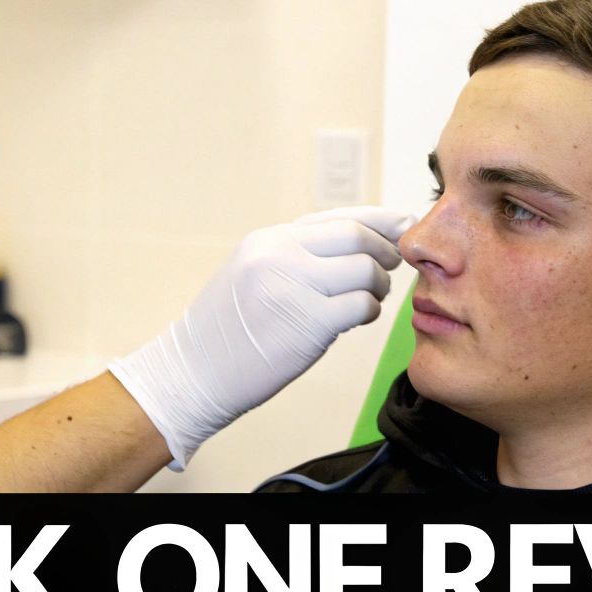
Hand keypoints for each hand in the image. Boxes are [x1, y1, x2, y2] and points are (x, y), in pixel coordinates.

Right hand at [109, 206, 411, 467]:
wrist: (191, 374)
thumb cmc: (225, 334)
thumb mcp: (251, 276)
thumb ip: (294, 257)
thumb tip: (354, 245)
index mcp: (266, 241)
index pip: (335, 217)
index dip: (376, 219)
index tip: (401, 223)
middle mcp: (278, 255)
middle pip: (356, 236)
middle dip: (384, 250)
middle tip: (392, 265)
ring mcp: (292, 287)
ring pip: (365, 269)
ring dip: (379, 284)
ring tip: (371, 297)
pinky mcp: (308, 323)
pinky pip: (361, 306)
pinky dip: (369, 311)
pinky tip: (359, 318)